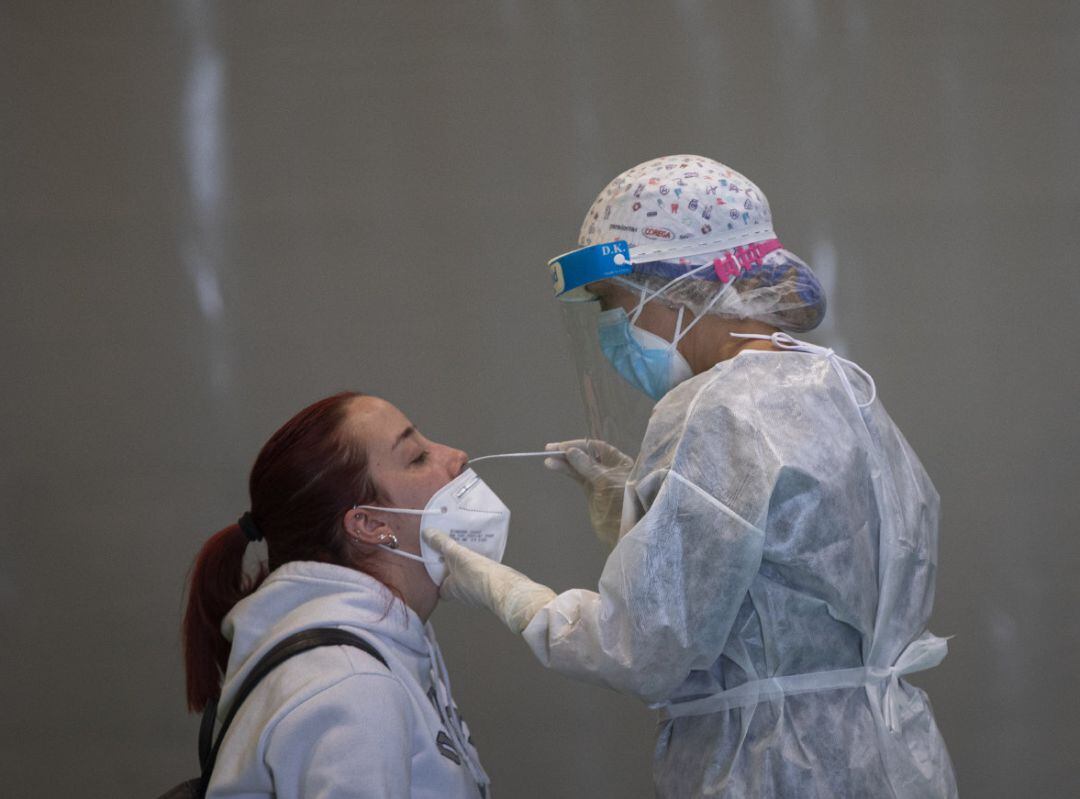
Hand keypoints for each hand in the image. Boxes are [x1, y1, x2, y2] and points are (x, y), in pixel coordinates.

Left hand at [422, 529, 554, 633]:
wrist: (505, 587)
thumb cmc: (478, 576)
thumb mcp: (455, 555)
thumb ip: (441, 544)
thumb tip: (427, 534)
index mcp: (451, 590)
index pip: (440, 590)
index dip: (437, 580)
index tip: (437, 567)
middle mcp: (464, 596)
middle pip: (455, 584)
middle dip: (454, 572)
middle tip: (454, 555)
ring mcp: (479, 595)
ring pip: (470, 581)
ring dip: (470, 570)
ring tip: (470, 552)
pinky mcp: (492, 590)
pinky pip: (484, 578)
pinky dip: (484, 570)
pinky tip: (486, 558)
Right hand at [544, 439, 632, 547]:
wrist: (623, 530)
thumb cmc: (622, 502)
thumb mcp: (606, 481)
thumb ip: (587, 466)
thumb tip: (570, 451)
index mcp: (620, 462)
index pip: (598, 447)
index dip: (580, 445)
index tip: (563, 446)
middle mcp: (609, 467)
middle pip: (587, 455)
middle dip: (569, 451)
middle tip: (550, 448)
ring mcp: (599, 479)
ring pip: (579, 466)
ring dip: (564, 461)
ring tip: (548, 459)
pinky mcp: (591, 490)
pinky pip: (577, 476)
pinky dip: (566, 471)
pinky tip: (554, 466)